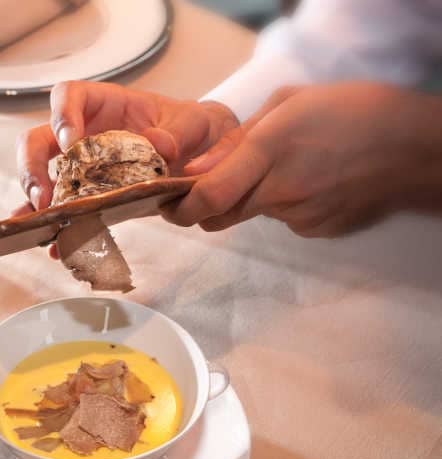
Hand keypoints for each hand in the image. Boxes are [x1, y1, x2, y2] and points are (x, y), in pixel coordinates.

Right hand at [15, 80, 238, 211]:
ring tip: (42, 221)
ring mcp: (78, 165)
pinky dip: (52, 225)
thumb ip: (180, 131)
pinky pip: (59, 207)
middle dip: (31, 166)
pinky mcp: (85, 194)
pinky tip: (53, 245)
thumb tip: (161, 145)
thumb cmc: (188, 128)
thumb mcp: (193, 123)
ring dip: (34, 199)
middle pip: (36, 139)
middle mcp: (82, 133)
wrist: (199, 155)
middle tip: (42, 194)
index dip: (61, 115)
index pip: (67, 96)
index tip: (70, 142)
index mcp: (103, 105)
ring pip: (39, 175)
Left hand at [161, 82, 441, 236]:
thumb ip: (242, 136)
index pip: (209, 195)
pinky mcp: (316, 229)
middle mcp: (280, 190)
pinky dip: (281, 205)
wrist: (416, 148)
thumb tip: (203, 167)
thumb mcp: (291, 101)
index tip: (168, 205)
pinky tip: (307, 182)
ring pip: (252, 216)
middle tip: (202, 191)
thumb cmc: (355, 111)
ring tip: (279, 171)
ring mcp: (300, 215)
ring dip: (248, 200)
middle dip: (202, 208)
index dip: (181, 208)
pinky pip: (282, 220)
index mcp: (270, 151)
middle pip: (219, 216)